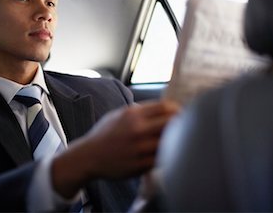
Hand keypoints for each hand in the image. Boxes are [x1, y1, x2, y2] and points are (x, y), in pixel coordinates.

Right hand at [51, 100, 179, 197]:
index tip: (179, 114)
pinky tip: (165, 154)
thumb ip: (139, 111)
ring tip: (175, 141)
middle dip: (180, 124)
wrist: (89, 156)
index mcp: (132, 114)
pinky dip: (166, 156)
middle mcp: (136, 129)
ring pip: (169, 142)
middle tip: (183, 127)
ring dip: (175, 141)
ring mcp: (138, 148)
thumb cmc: (105, 134)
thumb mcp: (118, 115)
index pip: (165, 107)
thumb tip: (162, 108)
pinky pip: (161, 159)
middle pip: (171, 122)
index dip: (177, 109)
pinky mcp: (139, 165)